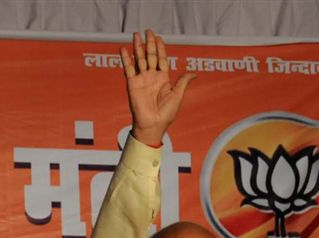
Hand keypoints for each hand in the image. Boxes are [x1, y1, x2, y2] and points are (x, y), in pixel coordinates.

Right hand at [120, 29, 194, 146]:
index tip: (159, 38)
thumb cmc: (166, 114)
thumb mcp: (177, 96)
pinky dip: (126, 59)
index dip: (161, 48)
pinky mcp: (132, 84)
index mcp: (163, 79)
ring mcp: (141, 80)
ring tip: (136, 34)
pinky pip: (128, 69)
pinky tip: (124, 49)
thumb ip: (183, 82)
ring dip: (137, 47)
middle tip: (148, 31)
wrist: (152, 125)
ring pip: (139, 59)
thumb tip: (194, 73)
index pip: (162, 59)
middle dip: (149, 43)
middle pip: (150, 56)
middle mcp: (152, 77)